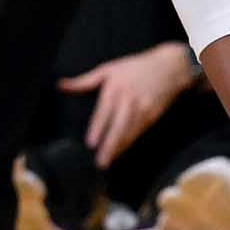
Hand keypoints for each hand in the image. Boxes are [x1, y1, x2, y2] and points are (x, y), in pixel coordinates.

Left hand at [58, 43, 196, 168]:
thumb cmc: (134, 67)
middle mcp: (129, 100)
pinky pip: (138, 133)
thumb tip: (61, 85)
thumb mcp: (108, 69)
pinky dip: (129, 143)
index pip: (104, 112)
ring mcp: (142, 109)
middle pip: (118, 126)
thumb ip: (84, 81)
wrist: (168, 68)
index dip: (98, 128)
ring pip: (129, 133)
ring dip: (118, 148)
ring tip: (107, 161)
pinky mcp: (152, 116)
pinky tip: (120, 151)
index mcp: (116, 88)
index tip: (90, 143)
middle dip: (109, 145)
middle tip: (100, 162)